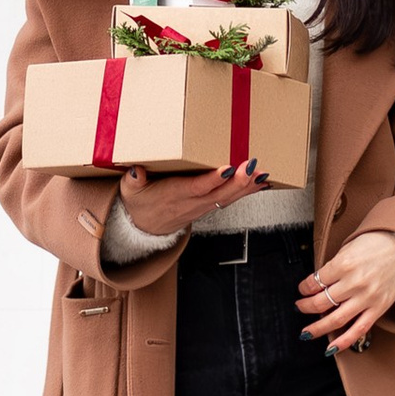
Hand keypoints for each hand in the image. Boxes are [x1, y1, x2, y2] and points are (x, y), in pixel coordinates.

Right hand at [109, 160, 270, 239]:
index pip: (196, 188)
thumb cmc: (140, 204)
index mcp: (174, 195)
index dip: (213, 180)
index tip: (227, 169)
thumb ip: (133, 180)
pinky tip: (261, 183)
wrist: (144, 228)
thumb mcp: (130, 192)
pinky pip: (231, 199)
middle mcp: (192, 202)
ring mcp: (203, 206)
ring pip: (229, 197)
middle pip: (219, 193)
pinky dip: (247, 191)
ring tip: (263, 174)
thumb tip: (136, 170)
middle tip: (253, 167)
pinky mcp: (208, 206)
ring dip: (247, 187)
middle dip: (238, 181)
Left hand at [300, 230, 394, 352]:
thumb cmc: (374, 246)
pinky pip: (359, 329)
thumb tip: (315, 285)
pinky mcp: (378, 308)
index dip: (304, 288)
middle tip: (300, 307)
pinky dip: (344, 341)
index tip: (302, 290)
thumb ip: (332, 268)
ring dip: (317, 328)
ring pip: (336, 319)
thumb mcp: (347, 249)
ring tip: (307, 332)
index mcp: (344, 264)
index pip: (315, 282)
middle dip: (305, 307)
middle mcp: (355, 283)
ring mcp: (367, 298)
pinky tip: (331, 348)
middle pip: (321, 302)